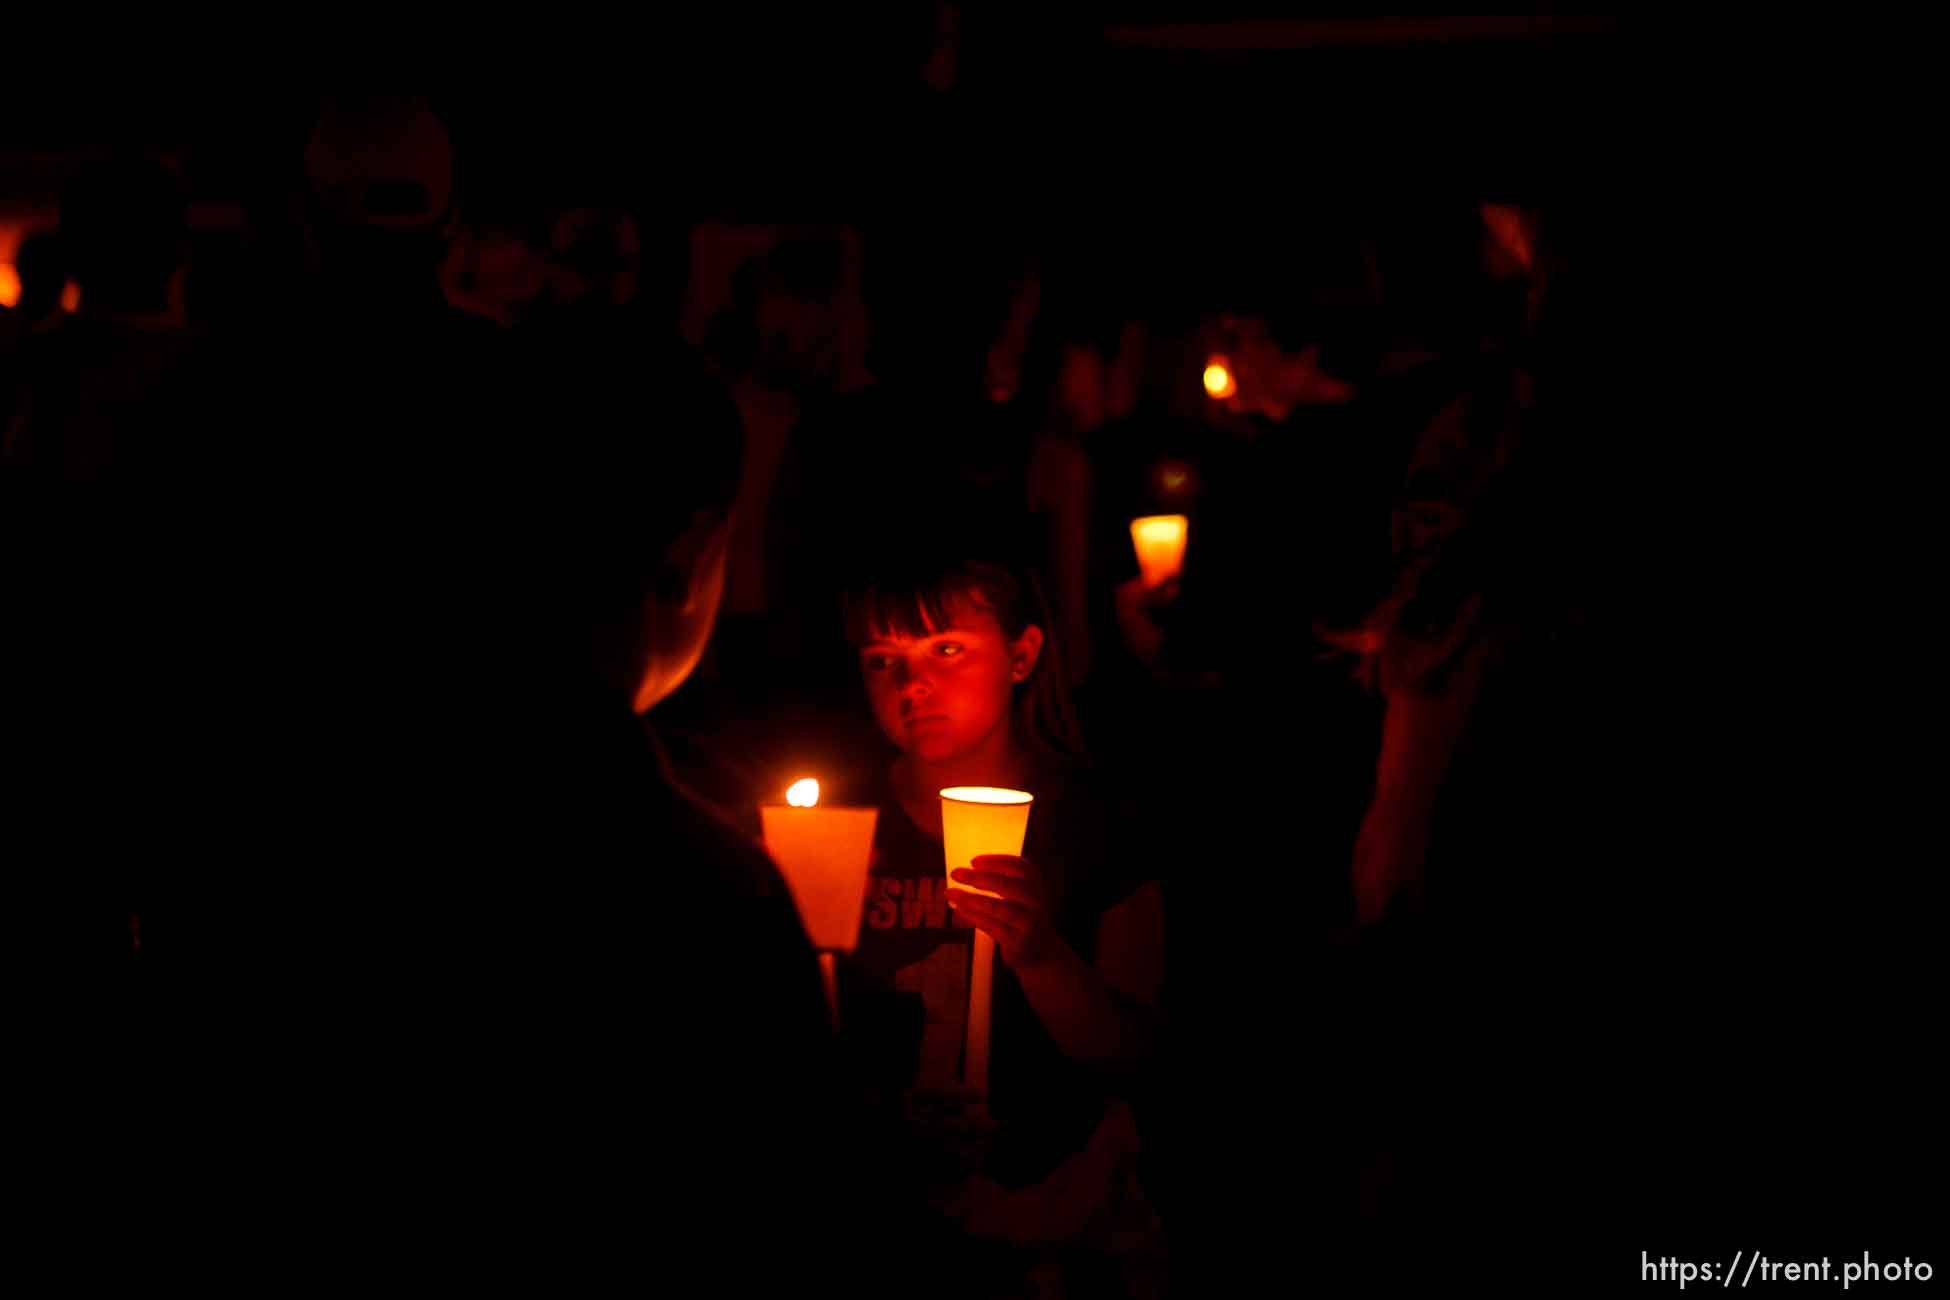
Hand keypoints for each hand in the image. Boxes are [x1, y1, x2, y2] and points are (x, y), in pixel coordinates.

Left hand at [948, 855, 1066, 970]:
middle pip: (1005, 885)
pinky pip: (991, 926)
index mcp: (1036, 885)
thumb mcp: (1023, 896)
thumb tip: (968, 871)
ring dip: (970, 899)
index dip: (995, 861)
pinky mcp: (1018, 941)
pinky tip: (960, 909)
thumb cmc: (1024, 916)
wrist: (1043, 952)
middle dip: (977, 878)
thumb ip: (1004, 881)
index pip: (1019, 866)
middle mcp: (1035, 901)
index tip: (973, 861)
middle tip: (956, 874)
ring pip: (997, 907)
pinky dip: (973, 916)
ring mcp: (1028, 922)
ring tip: (950, 893)